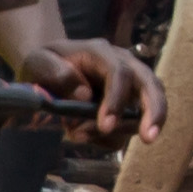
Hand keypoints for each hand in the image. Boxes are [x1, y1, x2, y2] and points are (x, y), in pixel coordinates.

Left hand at [18, 34, 162, 142]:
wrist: (49, 70)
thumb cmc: (45, 64)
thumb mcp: (38, 63)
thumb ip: (55, 72)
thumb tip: (84, 96)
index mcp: (101, 52)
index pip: (120, 73)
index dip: (116, 100)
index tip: (105, 126)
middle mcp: (123, 66)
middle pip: (152, 85)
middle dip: (154, 112)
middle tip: (149, 138)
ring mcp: (129, 87)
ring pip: (146, 109)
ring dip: (120, 131)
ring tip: (78, 136)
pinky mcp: (127, 107)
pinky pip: (128, 127)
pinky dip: (110, 138)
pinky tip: (84, 135)